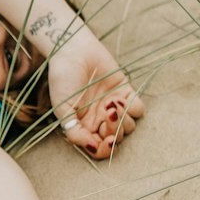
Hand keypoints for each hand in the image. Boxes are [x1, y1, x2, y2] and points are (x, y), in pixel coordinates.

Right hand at [48, 32, 144, 159]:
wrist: (72, 49)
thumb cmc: (63, 77)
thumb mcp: (61, 108)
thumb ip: (74, 131)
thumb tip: (91, 147)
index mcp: (84, 126)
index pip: (99, 149)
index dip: (105, 149)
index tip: (105, 141)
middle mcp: (100, 119)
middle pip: (116, 139)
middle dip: (114, 131)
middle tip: (106, 114)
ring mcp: (113, 106)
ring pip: (129, 127)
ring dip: (123, 119)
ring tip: (111, 103)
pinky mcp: (125, 92)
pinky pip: (138, 109)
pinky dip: (133, 108)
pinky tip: (120, 99)